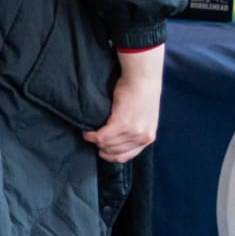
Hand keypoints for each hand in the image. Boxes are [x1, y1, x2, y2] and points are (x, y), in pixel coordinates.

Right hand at [83, 47, 163, 162]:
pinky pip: (101, 136)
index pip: (126, 156)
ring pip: (106, 145)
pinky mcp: (121, 123)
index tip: (101, 149)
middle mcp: (142, 137)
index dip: (110, 155)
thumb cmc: (142, 93)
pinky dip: (91, 135)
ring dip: (94, 141)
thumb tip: (119, 138)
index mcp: (148, 137)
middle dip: (101, 148)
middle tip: (93, 139)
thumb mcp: (144, 117)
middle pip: (114, 152)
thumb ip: (135, 130)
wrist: (143, 79)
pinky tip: (87, 131)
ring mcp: (132, 132)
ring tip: (89, 134)